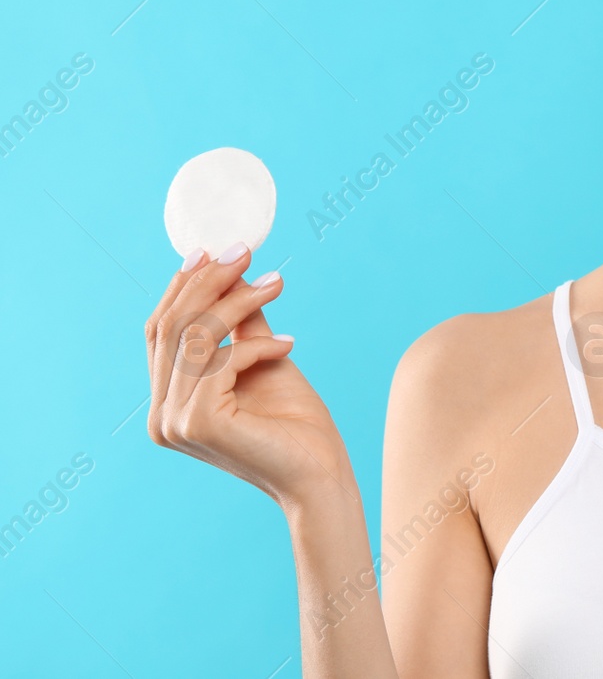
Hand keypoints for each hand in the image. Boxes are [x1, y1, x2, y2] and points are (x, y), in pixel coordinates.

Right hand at [145, 244, 354, 509]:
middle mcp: (160, 417)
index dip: (181, 288)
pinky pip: (222, 359)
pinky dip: (257, 344)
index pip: (159, 333)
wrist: (319, 475)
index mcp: (166, 404)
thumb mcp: (261, 359)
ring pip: (195, 336)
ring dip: (239, 302)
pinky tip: (290, 346)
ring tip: (277, 284)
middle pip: (171, 327)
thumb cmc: (295, 423)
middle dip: (208, 282)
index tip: (212, 250)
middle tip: (247, 253)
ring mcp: (173, 422)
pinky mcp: (198, 422)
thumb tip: (235, 274)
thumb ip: (241, 324)